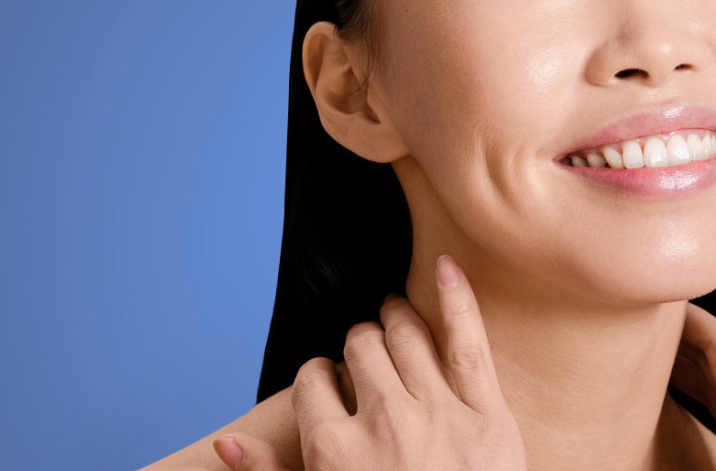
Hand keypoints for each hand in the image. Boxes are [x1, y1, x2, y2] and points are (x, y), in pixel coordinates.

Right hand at [213, 254, 528, 470]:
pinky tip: (444, 266)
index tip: (328, 387)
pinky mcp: (489, 414)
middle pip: (357, 347)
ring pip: (403, 333)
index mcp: (336, 448)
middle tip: (362, 357)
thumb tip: (226, 443)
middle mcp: (383, 420)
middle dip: (355, 347)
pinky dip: (456, 296)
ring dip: (392, 319)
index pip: (312, 377)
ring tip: (391, 319)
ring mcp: (439, 413)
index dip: (317, 379)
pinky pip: (469, 340)